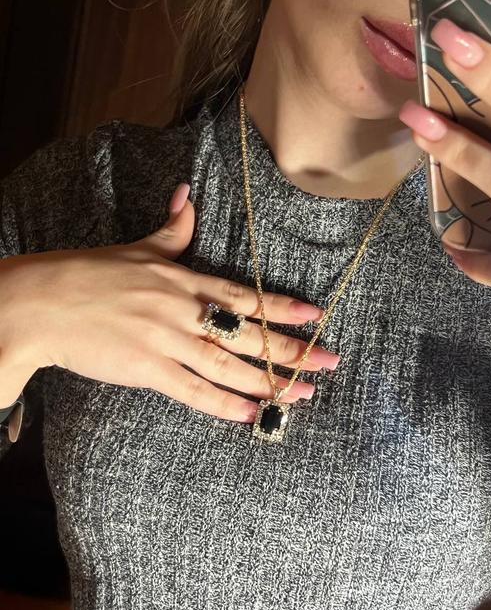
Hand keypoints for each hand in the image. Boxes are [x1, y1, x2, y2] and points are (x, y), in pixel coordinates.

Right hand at [1, 184, 340, 422]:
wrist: (42, 303)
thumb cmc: (88, 274)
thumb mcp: (136, 248)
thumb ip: (172, 230)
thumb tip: (188, 195)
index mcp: (183, 279)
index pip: (244, 295)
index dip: (282, 307)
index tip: (316, 316)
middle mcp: (183, 309)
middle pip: (248, 333)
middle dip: (292, 350)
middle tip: (329, 363)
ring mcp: (167, 340)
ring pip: (228, 365)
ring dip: (269, 381)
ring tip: (302, 394)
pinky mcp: (147, 369)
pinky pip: (192, 390)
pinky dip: (222, 403)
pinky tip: (249, 414)